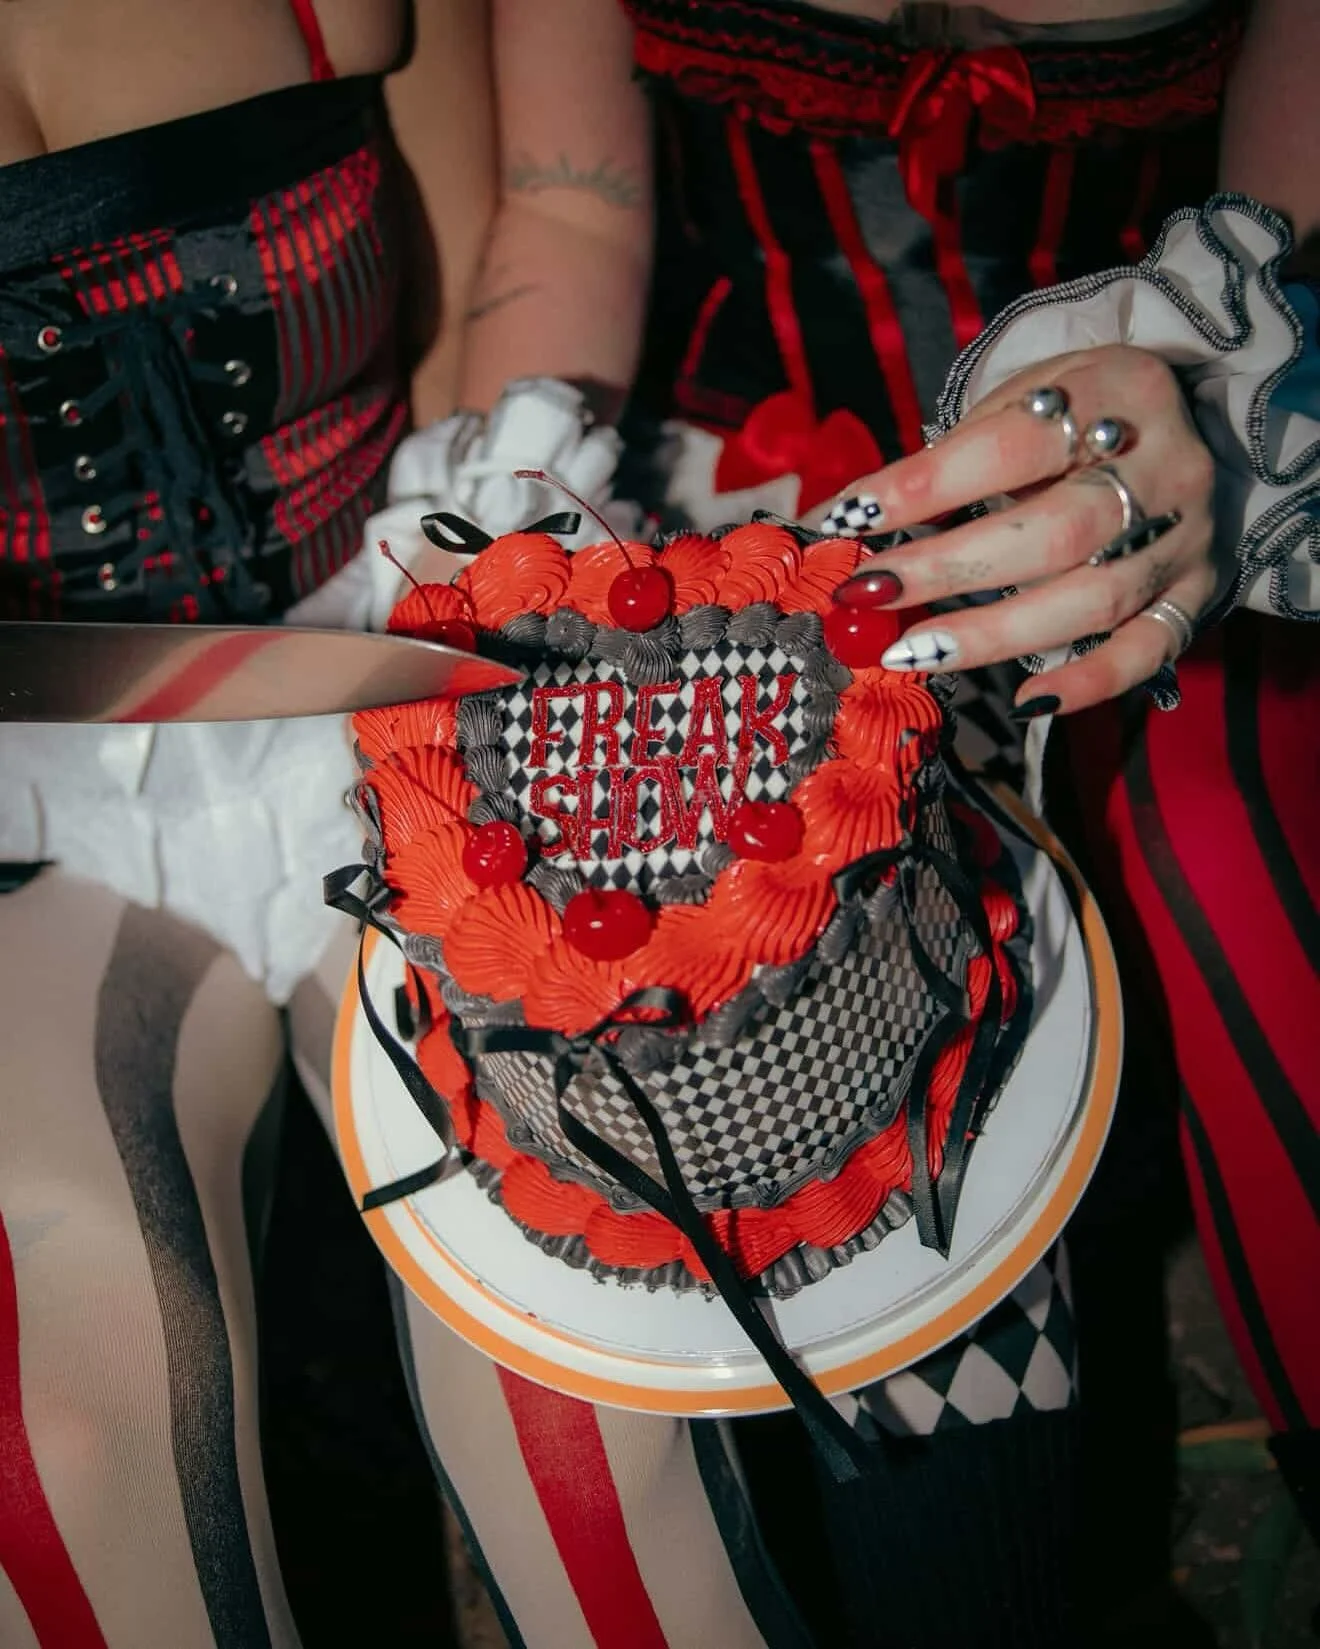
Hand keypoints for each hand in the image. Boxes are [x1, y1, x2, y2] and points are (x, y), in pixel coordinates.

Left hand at [816, 346, 1222, 715]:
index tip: (850, 518)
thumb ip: (959, 457)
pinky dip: (1089, 682)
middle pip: (1055, 533)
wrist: (1180, 424)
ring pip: (1093, 600)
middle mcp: (1166, 467)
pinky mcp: (1197, 592)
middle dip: (948, 569)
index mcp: (1119, 392)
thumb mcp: (1026, 401)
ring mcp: (1187, 536)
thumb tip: (862, 524)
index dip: (925, 486)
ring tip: (910, 651)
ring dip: (993, 635)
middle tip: (868, 594)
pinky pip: (1148, 650)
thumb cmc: (1075, 418)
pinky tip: (1027, 703)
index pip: (1010, 446)